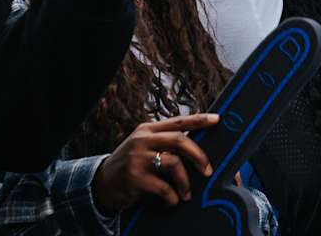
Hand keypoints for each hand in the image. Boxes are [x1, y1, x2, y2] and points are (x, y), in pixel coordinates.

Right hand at [92, 113, 218, 212]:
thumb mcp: (144, 147)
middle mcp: (143, 139)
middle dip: (199, 156)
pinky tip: (173, 201)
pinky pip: (163, 186)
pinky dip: (172, 196)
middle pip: (180, 140)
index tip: (217, 120)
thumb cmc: (130, 165)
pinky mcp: (134, 177)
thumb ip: (164, 143)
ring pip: (174, 163)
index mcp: (148, 129)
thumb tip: (195, 148)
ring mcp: (137, 157)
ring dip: (185, 181)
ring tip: (187, 193)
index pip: (178, 121)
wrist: (102, 184)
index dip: (199, 120)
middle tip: (208, 171)